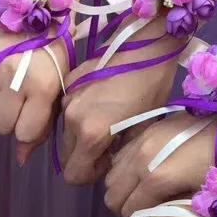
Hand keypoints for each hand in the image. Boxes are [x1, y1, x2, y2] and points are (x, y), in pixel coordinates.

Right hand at [0, 28, 68, 164]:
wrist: (41, 15)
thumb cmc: (56, 59)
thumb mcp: (57, 95)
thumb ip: (41, 129)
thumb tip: (20, 160)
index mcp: (42, 88)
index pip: (24, 133)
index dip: (27, 130)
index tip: (31, 117)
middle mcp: (16, 79)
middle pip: (2, 127)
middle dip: (10, 123)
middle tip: (17, 106)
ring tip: (4, 98)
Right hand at [61, 25, 179, 185]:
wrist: (145, 42)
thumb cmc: (151, 85)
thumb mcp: (142, 128)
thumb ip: (118, 151)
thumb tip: (109, 161)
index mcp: (91, 134)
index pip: (74, 175)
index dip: (90, 175)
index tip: (107, 161)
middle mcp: (72, 119)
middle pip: (66, 157)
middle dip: (84, 158)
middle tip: (107, 145)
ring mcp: (66, 101)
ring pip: (65, 136)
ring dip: (81, 138)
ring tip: (105, 123)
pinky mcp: (67, 85)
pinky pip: (67, 113)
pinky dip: (79, 117)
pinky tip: (100, 104)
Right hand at [104, 112, 216, 216]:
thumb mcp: (200, 195)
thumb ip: (170, 208)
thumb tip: (154, 215)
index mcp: (156, 180)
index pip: (127, 210)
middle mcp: (140, 161)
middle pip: (112, 195)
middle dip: (123, 205)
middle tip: (140, 206)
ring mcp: (139, 144)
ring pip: (111, 176)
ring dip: (121, 187)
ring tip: (138, 189)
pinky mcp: (144, 132)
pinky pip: (119, 157)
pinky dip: (123, 169)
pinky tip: (140, 170)